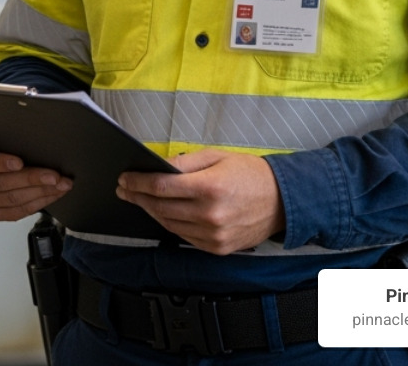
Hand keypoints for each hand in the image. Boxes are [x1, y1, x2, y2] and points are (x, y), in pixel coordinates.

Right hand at [0, 143, 72, 221]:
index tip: (20, 162)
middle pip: (0, 183)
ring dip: (41, 192)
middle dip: (32, 179)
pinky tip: (51, 194)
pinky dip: (38, 203)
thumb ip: (3, 138)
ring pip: (12, 199)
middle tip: (54, 175)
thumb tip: (33, 140)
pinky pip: (16, 212)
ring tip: (60, 184)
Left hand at [115, 148, 285, 254]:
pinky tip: (161, 213)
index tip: (124, 179)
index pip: (160, 187)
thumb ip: (184, 163)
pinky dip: (169, 224)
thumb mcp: (216, 157)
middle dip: (137, 197)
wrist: (283, 201)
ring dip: (150, 212)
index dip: (137, 183)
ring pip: (168, 224)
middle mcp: (210, 215)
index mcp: (209, 188)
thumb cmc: (250, 174)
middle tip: (124, 189)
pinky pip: (183, 237)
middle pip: (160, 207)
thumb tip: (155, 167)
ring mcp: (213, 235)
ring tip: (139, 200)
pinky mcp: (217, 248)